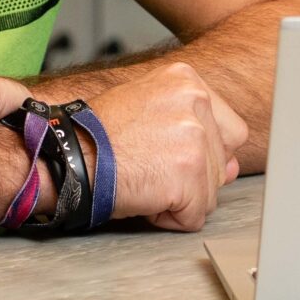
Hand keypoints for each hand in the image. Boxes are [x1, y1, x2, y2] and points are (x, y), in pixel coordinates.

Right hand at [87, 61, 249, 232]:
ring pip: (212, 191)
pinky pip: (196, 215)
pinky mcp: (189, 172)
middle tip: (151, 167)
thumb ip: (194, 130)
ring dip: (180, 198)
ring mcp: (196, 136)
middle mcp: (197, 102)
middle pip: (224, 162)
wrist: (66, 156)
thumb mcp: (147, 110)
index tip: (170, 155)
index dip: (203, 152)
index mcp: (188, 81)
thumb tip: (233, 167)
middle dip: (193, 176)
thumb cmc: (96, 137)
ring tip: (145, 180)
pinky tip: (145, 198)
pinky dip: (170, 218)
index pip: (230, 130)